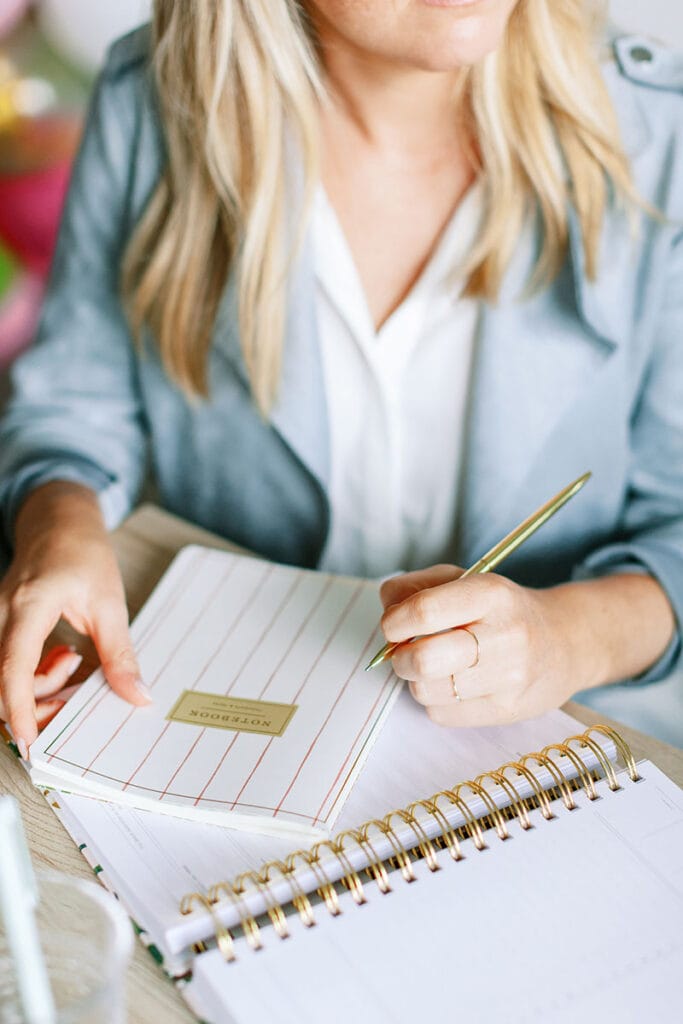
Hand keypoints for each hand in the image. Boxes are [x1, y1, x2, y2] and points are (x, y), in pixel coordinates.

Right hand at [0, 483, 150, 756]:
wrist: (59, 521)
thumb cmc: (83, 554)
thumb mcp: (110, 604)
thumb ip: (120, 654)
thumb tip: (138, 696)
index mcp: (30, 605)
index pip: (14, 666)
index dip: (19, 707)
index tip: (30, 740)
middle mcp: (2, 614)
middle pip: (3, 679)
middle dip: (36, 703)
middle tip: (75, 697)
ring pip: (4, 675)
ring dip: (38, 688)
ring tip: (73, 665)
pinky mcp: (0, 626)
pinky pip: (8, 664)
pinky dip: (34, 674)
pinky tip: (61, 658)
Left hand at [380, 564, 584, 727]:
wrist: (564, 643)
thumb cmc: (501, 610)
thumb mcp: (464, 580)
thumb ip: (416, 587)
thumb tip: (387, 609)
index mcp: (491, 594)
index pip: (425, 611)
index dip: (394, 622)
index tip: (392, 625)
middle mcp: (504, 636)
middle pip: (423, 658)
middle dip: (400, 656)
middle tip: (405, 650)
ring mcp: (508, 678)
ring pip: (427, 691)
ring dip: (416, 679)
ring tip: (433, 666)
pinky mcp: (505, 711)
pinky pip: (441, 714)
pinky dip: (435, 700)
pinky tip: (453, 684)